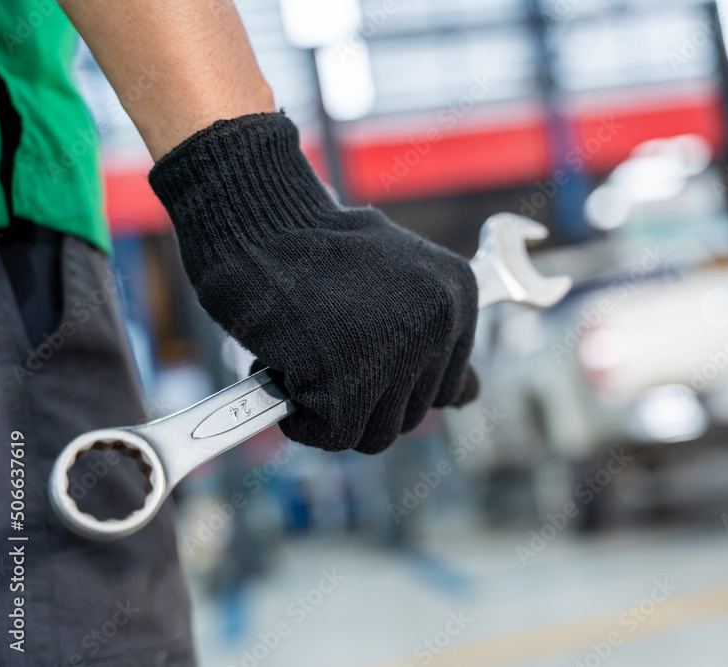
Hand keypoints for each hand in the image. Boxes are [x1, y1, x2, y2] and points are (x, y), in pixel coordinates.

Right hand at [149, 113, 477, 452]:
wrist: (255, 224)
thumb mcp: (397, 284)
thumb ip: (436, 341)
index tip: (363, 353)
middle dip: (364, 397)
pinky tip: (287, 367)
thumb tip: (471, 397)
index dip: (397, 382)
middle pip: (413, 415)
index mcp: (458, 294)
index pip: (448, 387)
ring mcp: (398, 353)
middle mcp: (441, 322)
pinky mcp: (347, 382)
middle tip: (326, 348)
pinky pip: (330, 436)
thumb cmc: (315, 252)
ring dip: (332, 410)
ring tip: (308, 354)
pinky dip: (299, 417)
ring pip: (376, 434)